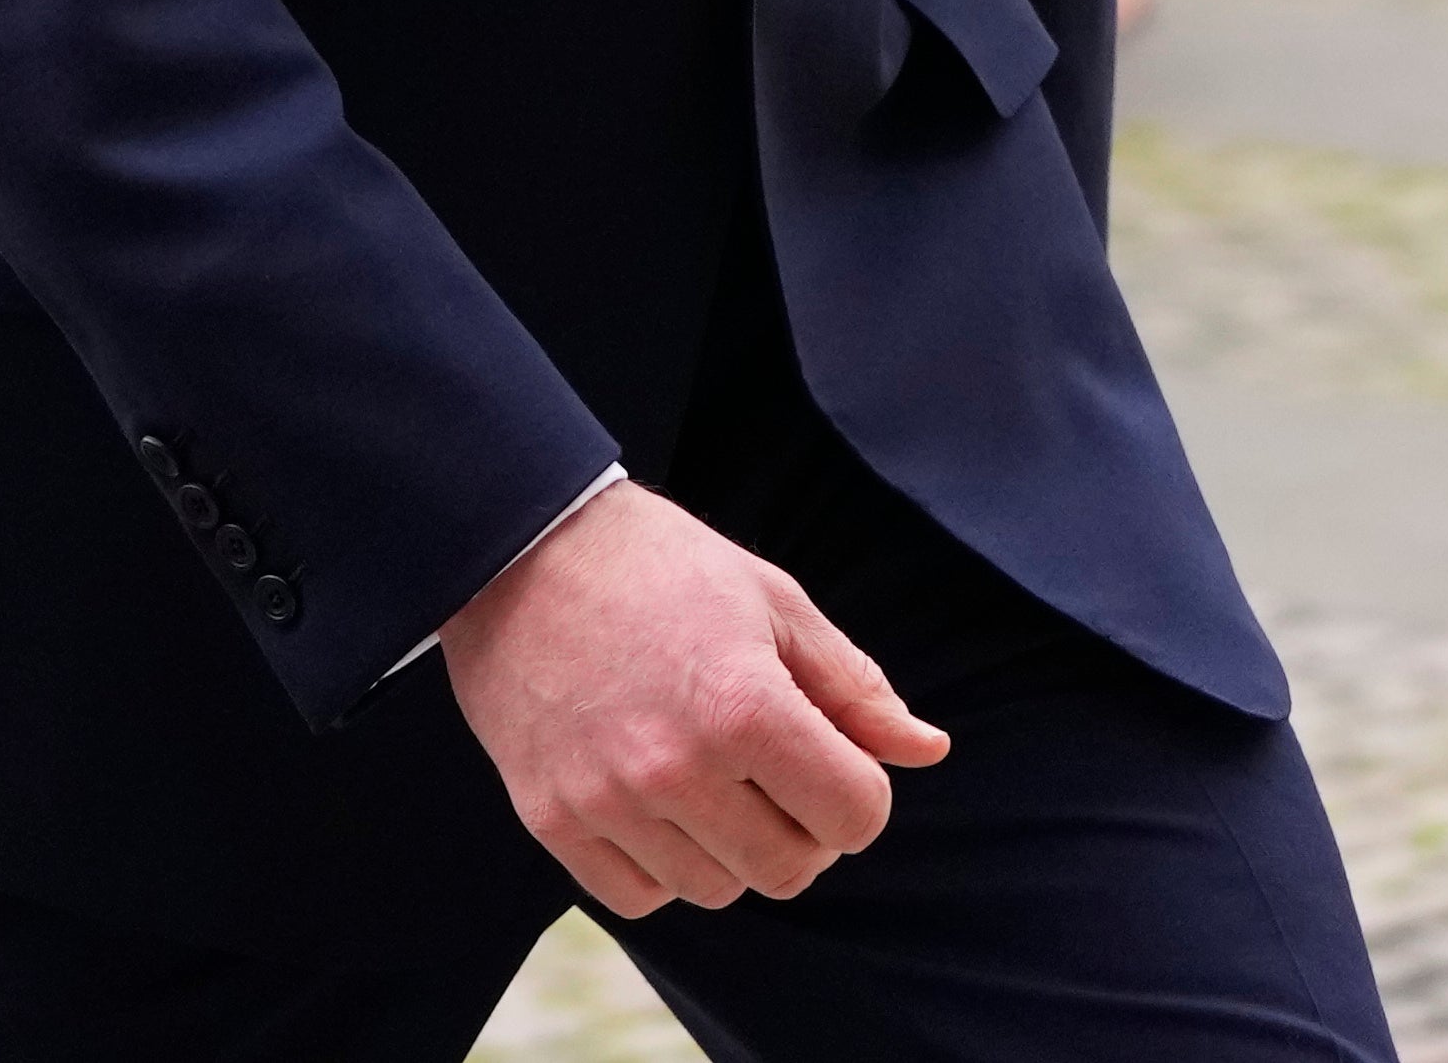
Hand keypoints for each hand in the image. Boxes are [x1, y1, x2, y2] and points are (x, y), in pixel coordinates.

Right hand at [437, 478, 946, 915]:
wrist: (520, 548)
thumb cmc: (663, 568)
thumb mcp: (775, 603)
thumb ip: (854, 688)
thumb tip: (927, 751)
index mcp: (746, 707)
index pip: (855, 816)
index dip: (862, 791)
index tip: (834, 756)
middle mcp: (677, 768)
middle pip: (789, 870)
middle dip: (806, 830)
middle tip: (780, 774)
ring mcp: (608, 801)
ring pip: (717, 890)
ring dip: (734, 848)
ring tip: (713, 776)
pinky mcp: (551, 820)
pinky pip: (640, 897)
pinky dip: (663, 865)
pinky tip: (658, 801)